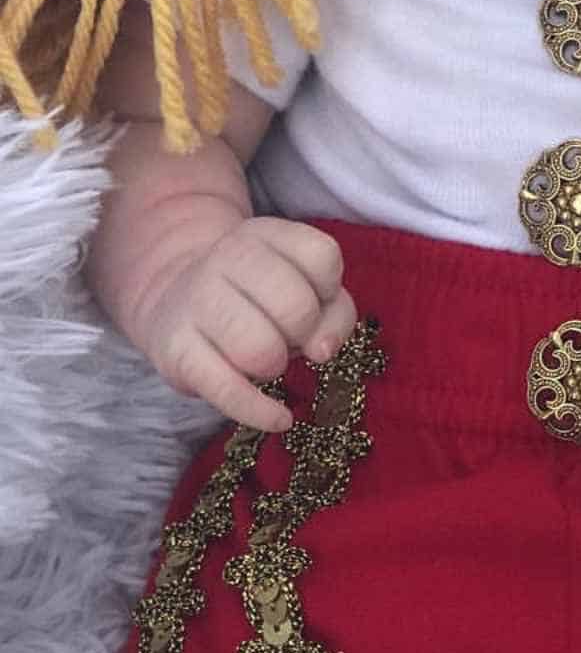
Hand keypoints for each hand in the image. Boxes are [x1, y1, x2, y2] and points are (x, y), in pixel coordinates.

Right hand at [130, 218, 356, 432]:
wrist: (175, 298)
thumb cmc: (257, 298)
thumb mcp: (303, 287)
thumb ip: (335, 312)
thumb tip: (322, 350)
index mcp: (265, 234)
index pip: (322, 256)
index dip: (329, 289)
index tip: (314, 298)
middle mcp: (227, 257)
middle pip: (296, 307)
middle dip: (303, 333)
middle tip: (286, 336)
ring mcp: (196, 300)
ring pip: (261, 350)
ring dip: (276, 366)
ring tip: (266, 360)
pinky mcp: (174, 350)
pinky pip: (228, 390)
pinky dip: (261, 412)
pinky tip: (280, 418)